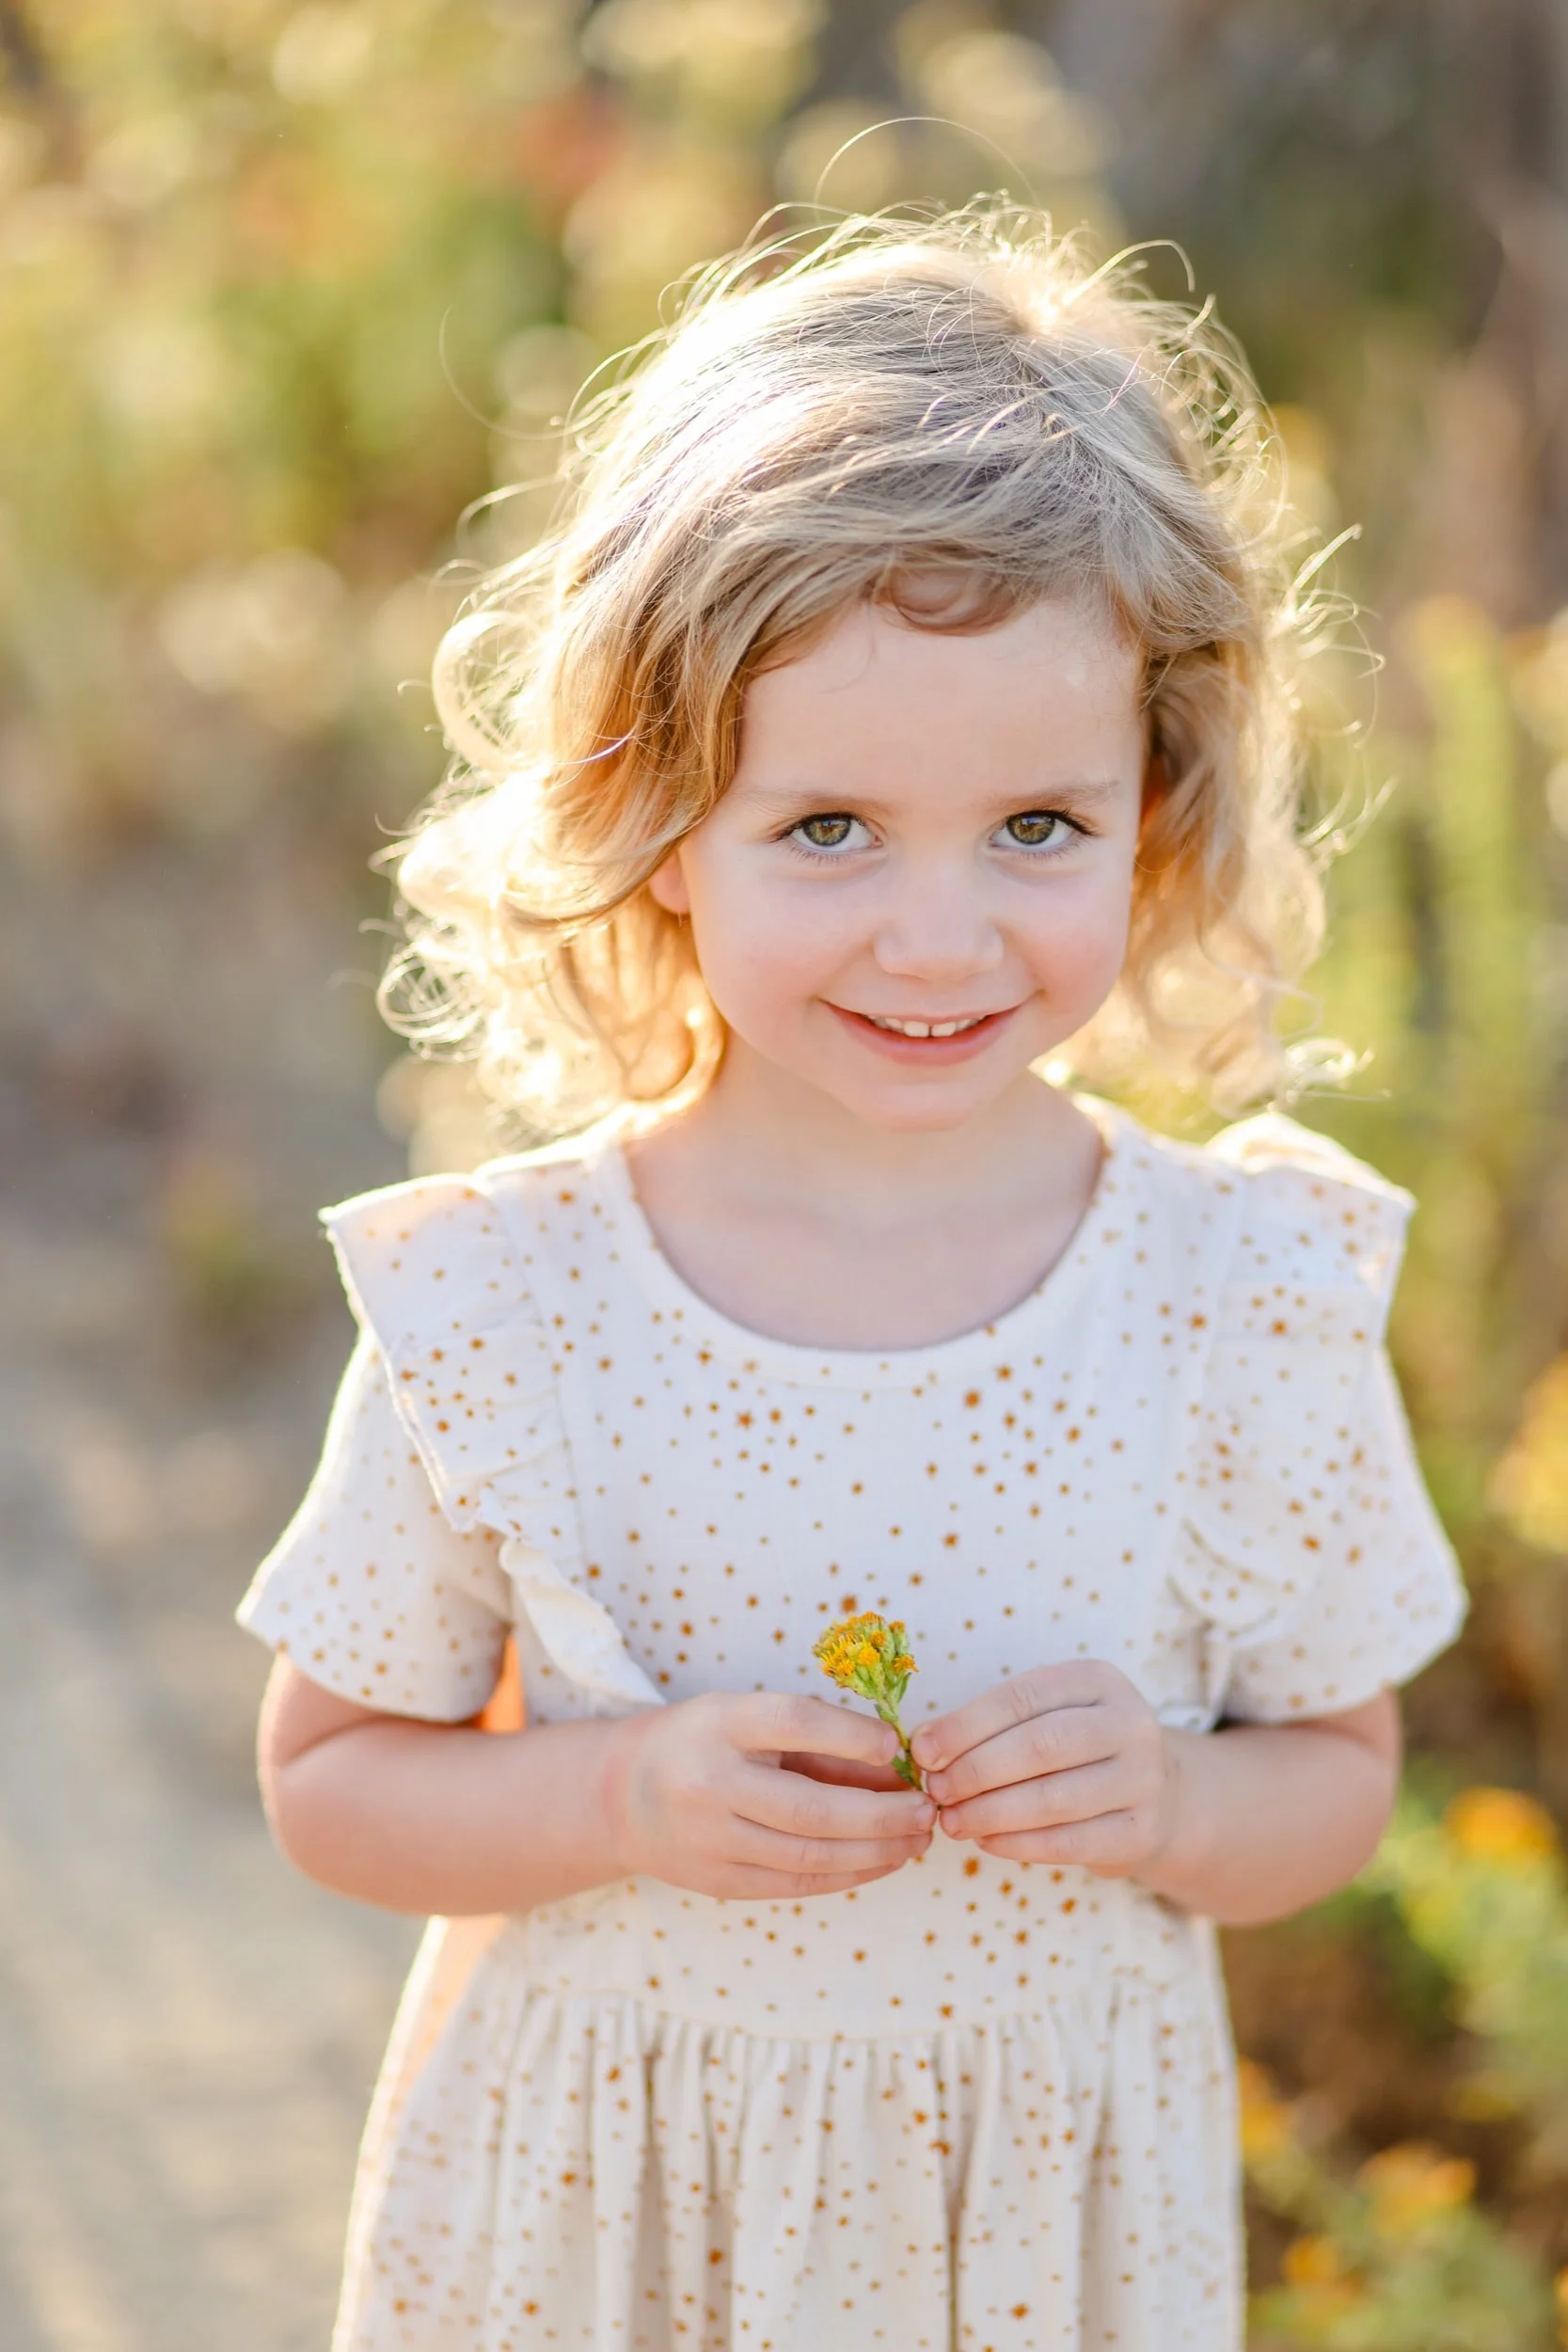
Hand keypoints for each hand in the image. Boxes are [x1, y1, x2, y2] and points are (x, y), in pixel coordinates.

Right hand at [603, 1690, 935, 1900]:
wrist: (620, 1795)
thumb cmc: (703, 1743)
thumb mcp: (746, 1718)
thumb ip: (817, 1741)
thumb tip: (898, 1765)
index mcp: (719, 1725)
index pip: (793, 1723)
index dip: (851, 1735)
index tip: (895, 1746)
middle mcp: (709, 1783)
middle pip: (810, 1807)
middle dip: (881, 1814)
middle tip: (927, 1809)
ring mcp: (709, 1840)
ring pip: (808, 1854)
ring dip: (874, 1850)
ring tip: (917, 1839)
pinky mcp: (716, 1881)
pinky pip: (794, 1882)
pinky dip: (846, 1873)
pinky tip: (882, 1861)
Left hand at [908, 1659, 1175, 1876]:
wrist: (1156, 1794)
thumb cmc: (1077, 1748)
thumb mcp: (1048, 1715)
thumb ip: (992, 1725)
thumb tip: (925, 1748)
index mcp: (1098, 1680)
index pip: (1023, 1697)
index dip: (966, 1725)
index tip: (922, 1751)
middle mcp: (1129, 1724)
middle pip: (1040, 1746)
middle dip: (976, 1771)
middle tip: (934, 1791)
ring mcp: (1142, 1779)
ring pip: (1053, 1798)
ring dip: (990, 1813)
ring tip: (951, 1822)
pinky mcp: (1140, 1831)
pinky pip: (1069, 1842)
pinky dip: (1018, 1844)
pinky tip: (985, 1841)